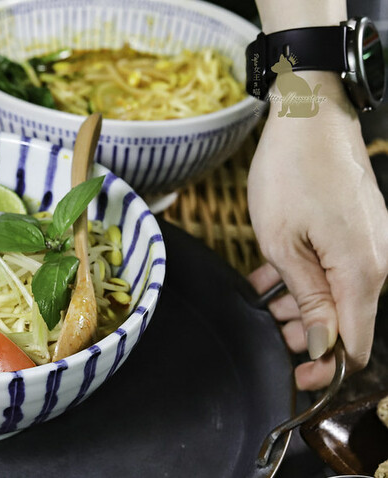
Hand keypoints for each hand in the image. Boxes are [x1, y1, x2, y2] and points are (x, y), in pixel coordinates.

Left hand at [248, 72, 387, 389]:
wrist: (310, 115)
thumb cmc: (290, 174)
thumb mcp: (283, 244)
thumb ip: (307, 299)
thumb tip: (324, 345)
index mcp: (362, 273)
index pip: (356, 343)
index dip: (328, 367)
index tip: (297, 375)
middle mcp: (377, 262)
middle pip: (348, 320)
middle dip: (309, 334)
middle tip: (273, 334)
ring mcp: (372, 243)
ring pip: (337, 293)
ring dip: (301, 304)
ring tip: (266, 300)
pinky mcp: (359, 229)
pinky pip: (336, 267)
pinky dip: (305, 277)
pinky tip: (270, 276)